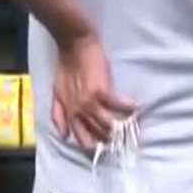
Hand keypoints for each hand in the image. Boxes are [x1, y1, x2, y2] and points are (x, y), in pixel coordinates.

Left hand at [52, 33, 133, 148]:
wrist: (73, 47)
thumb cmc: (65, 68)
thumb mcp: (57, 94)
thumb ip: (58, 115)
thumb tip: (64, 136)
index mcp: (69, 113)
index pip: (82, 139)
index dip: (94, 146)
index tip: (104, 145)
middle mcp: (79, 112)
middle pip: (97, 135)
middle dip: (110, 139)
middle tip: (120, 137)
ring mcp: (90, 103)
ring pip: (108, 126)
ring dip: (121, 127)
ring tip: (131, 124)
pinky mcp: (101, 91)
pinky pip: (118, 106)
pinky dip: (128, 108)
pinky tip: (135, 107)